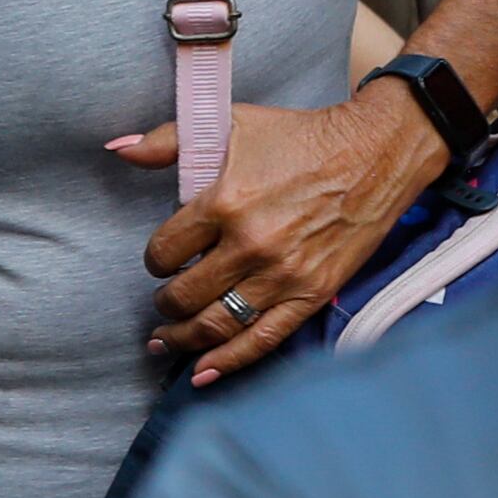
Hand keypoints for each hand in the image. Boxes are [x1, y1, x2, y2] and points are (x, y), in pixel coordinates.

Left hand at [121, 84, 444, 384]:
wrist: (379, 150)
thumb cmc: (305, 135)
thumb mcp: (235, 123)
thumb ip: (171, 140)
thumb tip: (118, 148)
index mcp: (225, 203)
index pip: (163, 254)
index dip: (157, 260)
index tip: (167, 259)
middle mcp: (250, 245)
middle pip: (182, 296)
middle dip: (166, 302)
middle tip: (168, 298)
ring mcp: (282, 274)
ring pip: (214, 325)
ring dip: (182, 338)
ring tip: (169, 339)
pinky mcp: (312, 292)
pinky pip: (261, 340)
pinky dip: (227, 362)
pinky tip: (201, 373)